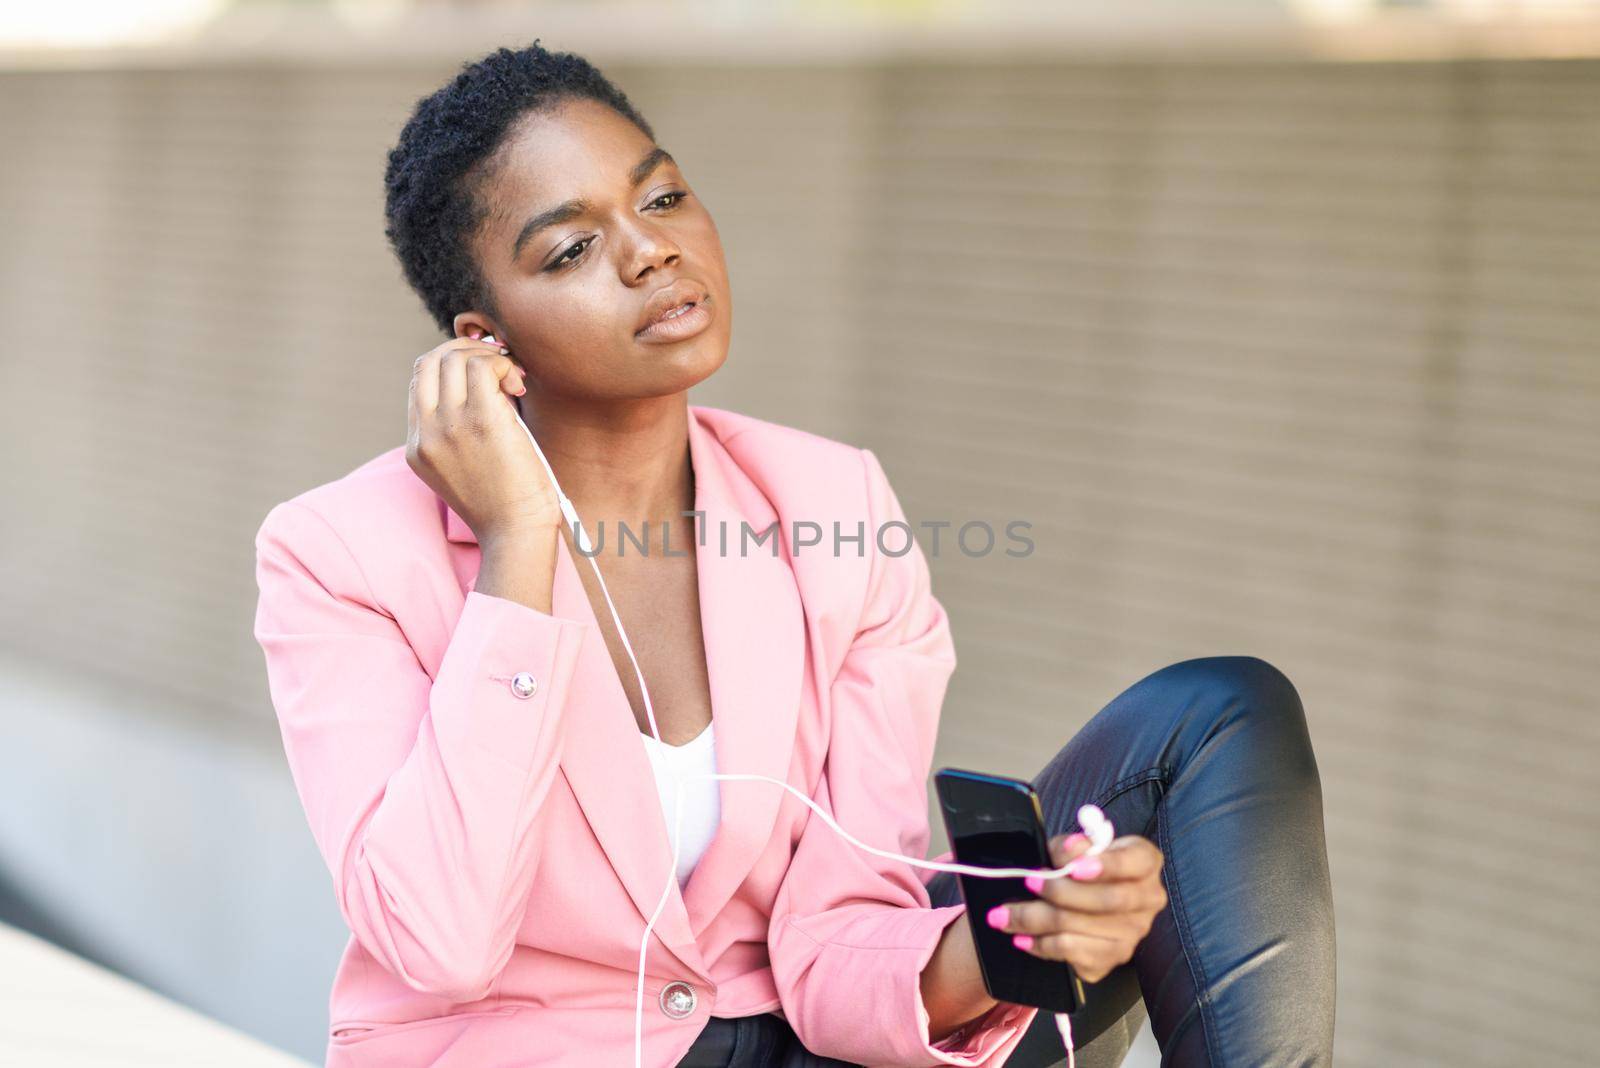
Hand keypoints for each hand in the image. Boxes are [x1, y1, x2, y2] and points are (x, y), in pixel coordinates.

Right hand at [406, 334, 562, 542]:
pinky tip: (519, 383)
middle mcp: (425, 434)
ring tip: (513, 377)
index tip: (482, 372)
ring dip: (489, 356)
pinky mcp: (480, 420)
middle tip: (499, 364)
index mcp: (417, 447)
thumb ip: (456, 433)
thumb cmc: (504, 504)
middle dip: (465, 350)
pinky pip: (483, 367)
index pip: (418, 382)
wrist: (516, 533)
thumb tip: (483, 386)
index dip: (450, 365)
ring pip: (455, 358)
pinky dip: (502, 364)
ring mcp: (448, 426)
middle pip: (429, 362)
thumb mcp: (461, 470)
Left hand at [984, 833, 1166, 982]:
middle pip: (1108, 900)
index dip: (1107, 865)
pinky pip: (1074, 954)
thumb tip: (1068, 850)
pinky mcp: (1113, 958)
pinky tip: (1022, 938)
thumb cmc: (1079, 865)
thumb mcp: (1074, 847)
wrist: (1079, 897)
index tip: (1073, 868)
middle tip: (1028, 882)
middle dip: (1061, 892)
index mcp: (1144, 862)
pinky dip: (1042, 945)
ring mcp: (1132, 933)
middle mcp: (1147, 899)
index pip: (1136, 861)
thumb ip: (1072, 847)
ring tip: (1003, 915)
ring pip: (1083, 929)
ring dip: (1036, 920)